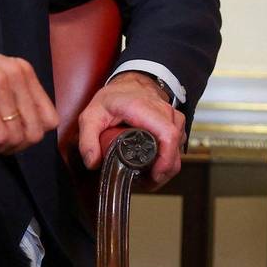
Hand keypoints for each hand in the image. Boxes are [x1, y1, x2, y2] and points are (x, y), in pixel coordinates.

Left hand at [77, 71, 186, 186]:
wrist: (130, 83)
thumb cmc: (113, 98)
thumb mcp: (91, 115)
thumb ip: (87, 139)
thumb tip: (93, 162)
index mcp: (143, 109)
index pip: (167, 135)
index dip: (166, 159)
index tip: (155, 174)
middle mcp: (163, 112)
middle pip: (175, 147)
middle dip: (163, 171)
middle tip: (145, 182)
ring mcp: (172, 117)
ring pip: (179, 149)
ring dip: (166, 167)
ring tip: (147, 175)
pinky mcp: (176, 124)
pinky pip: (178, 146)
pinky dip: (169, 159)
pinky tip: (155, 166)